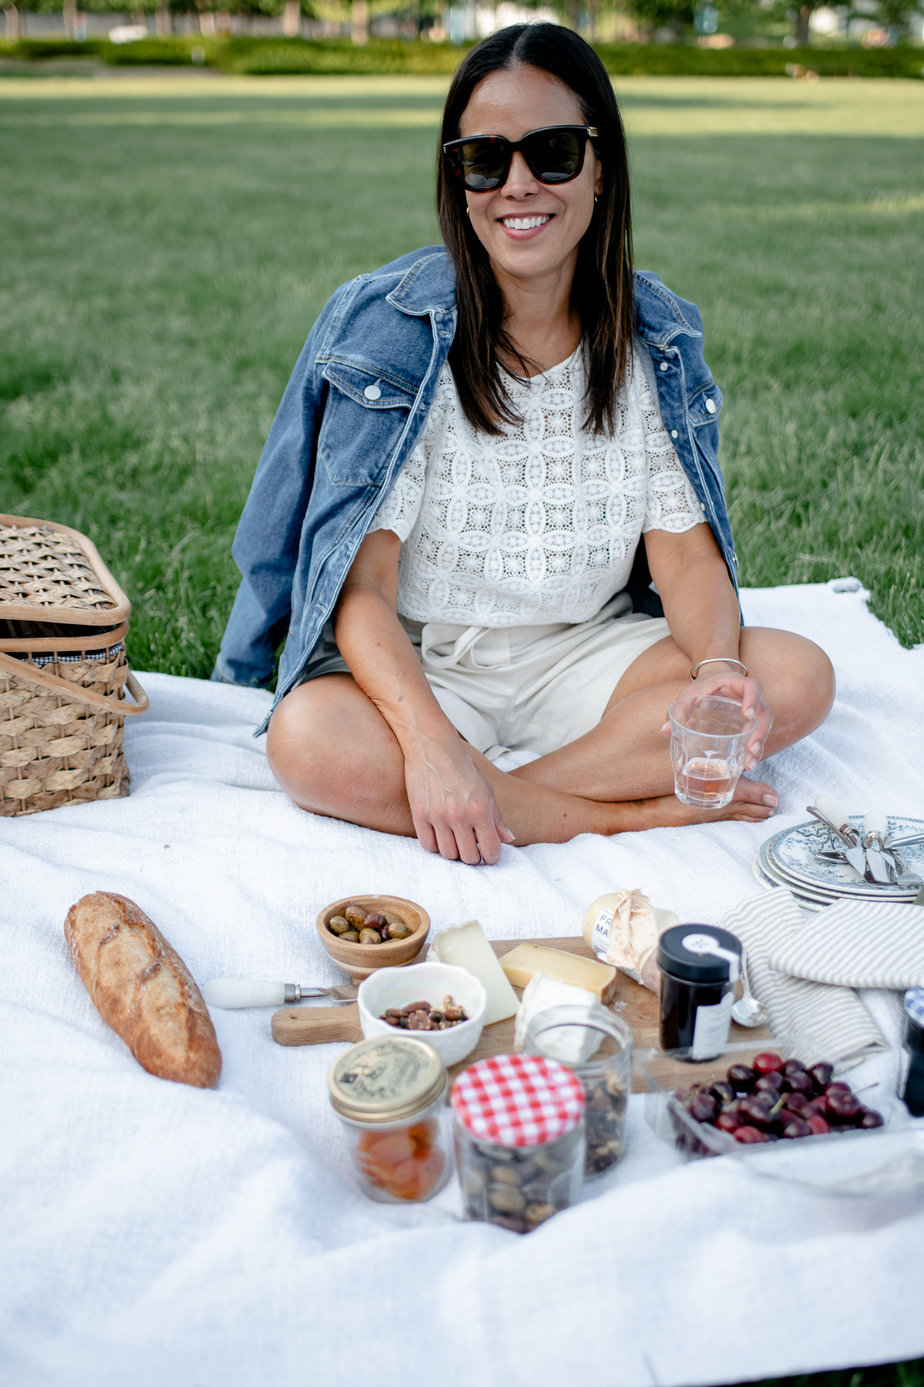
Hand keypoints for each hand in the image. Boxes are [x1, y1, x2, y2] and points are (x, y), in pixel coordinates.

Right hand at [402, 733, 514, 864]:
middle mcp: (460, 815)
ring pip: (447, 854)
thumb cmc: (463, 767)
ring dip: (453, 852)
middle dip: (472, 857)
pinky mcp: (420, 814)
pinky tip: (440, 837)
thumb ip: (497, 818)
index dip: (492, 857)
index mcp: (481, 809)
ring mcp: (438, 816)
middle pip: (468, 857)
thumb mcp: (487, 790)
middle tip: (472, 850)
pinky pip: (428, 845)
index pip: (491, 849)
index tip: (489, 855)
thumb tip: (509, 839)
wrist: (433, 746)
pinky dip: (435, 845)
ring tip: (455, 842)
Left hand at [662, 669, 773, 770]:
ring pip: (764, 727)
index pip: (752, 687)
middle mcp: (751, 697)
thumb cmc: (701, 687)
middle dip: (760, 733)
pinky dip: (754, 749)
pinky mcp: (752, 723)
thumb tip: (664, 731)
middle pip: (764, 713)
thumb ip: (677, 710)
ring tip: (750, 763)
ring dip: (759, 745)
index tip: (748, 714)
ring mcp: (755, 710)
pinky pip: (758, 735)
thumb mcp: (688, 694)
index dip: (753, 699)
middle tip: (751, 750)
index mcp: (737, 683)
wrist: (714, 682)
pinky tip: (747, 764)